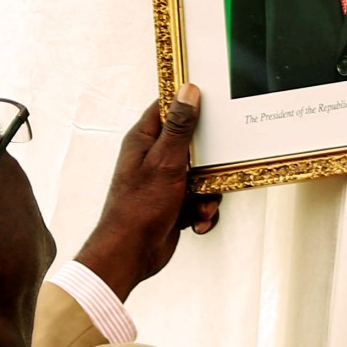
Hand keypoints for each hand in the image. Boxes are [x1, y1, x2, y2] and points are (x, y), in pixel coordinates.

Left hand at [72, 85, 221, 299]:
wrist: (131, 254)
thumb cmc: (139, 207)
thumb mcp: (165, 162)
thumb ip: (179, 127)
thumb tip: (188, 91)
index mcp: (144, 140)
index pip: (168, 108)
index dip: (189, 102)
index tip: (213, 102)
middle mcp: (153, 158)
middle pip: (193, 144)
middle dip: (210, 161)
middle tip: (215, 169)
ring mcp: (164, 182)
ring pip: (201, 175)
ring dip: (208, 193)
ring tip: (203, 205)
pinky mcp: (174, 203)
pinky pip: (199, 199)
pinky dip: (203, 211)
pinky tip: (198, 221)